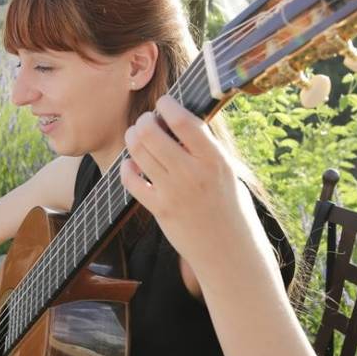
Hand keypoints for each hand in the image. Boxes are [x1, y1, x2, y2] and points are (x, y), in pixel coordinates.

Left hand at [120, 95, 254, 269]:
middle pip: (151, 133)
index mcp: (214, 159)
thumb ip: (205, 148)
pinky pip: (131, 180)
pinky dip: (127, 167)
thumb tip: (180, 118)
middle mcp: (193, 173)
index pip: (183, 121)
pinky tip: (133, 165)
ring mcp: (174, 192)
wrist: (229, 251)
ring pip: (138, 152)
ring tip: (136, 137)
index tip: (164, 104)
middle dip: (143, 121)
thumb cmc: (229, 207)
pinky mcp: (159, 209)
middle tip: (146, 122)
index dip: (167, 105)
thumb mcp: (227, 171)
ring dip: (132, 139)